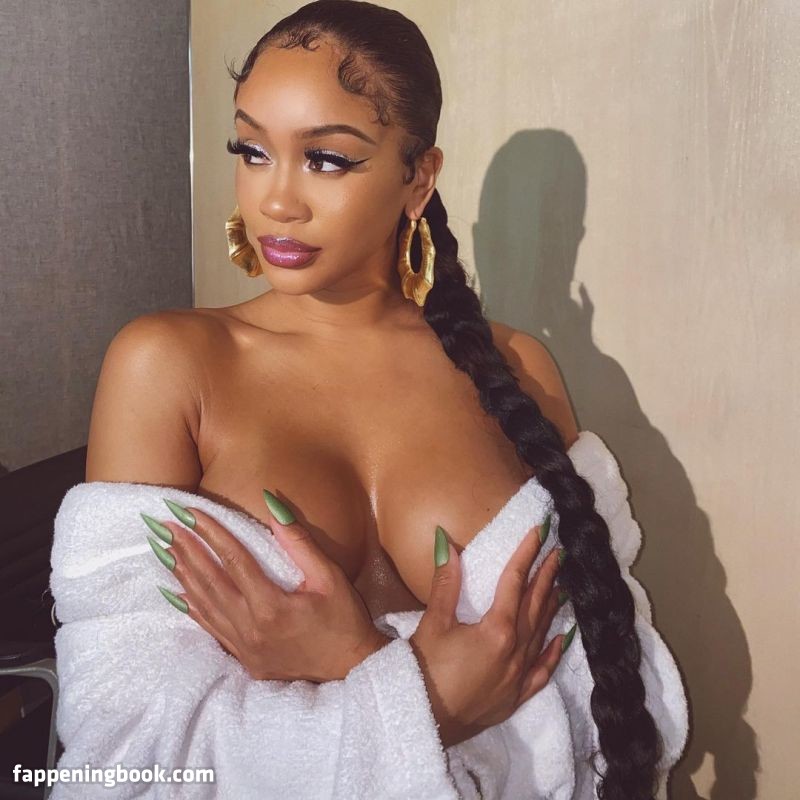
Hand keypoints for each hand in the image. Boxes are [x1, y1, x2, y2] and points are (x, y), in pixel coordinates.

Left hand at [143, 495, 390, 681]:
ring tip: (163, 549)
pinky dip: (190, 607)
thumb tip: (272, 507)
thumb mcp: (330, 577)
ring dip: (182, 574)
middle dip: (185, 550)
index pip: (234, 559)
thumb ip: (299, 543)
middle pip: (210, 581)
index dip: (211, 532)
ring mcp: (243, 646)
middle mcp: (250, 627)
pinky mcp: (243, 659)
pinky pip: (209, 628)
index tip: (189, 511)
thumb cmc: (344, 621)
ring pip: (204, 604)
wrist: (350, 670)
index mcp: (271, 606)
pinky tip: (175, 592)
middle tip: (163, 525)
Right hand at [409, 523, 570, 748]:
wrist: (422, 722)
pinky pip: (543, 670)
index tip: (540, 532)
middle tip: (560, 552)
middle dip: (547, 576)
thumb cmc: (424, 671)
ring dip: (552, 606)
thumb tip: (445, 541)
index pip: (515, 582)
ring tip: (563, 584)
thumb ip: (445, 582)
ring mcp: (518, 676)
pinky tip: (565, 638)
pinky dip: (555, 652)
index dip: (527, 554)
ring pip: (542, 633)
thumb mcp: (433, 623)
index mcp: (496, 630)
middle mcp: (515, 651)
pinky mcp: (515, 697)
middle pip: (535, 605)